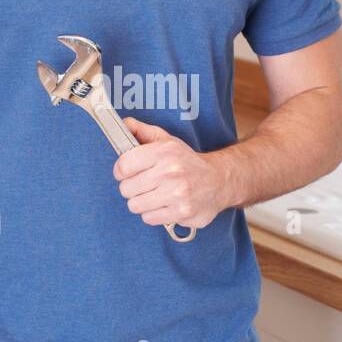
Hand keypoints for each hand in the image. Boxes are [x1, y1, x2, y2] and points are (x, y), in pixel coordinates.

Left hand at [113, 117, 227, 232]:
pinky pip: (148, 218)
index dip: (121, 171)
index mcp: (164, 151)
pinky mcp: (181, 212)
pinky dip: (153, 213)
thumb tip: (124, 123)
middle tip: (146, 184)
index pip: (123, 165)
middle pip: (126, 188)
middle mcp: (171, 171)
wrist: (219, 181)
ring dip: (142, 202)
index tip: (127, 172)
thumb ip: (142, 131)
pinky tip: (164, 204)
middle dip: (132, 187)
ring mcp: (177, 193)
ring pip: (135, 205)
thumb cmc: (187, 162)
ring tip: (155, 194)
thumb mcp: (167, 141)